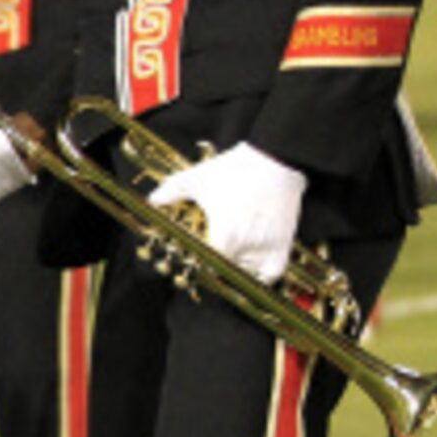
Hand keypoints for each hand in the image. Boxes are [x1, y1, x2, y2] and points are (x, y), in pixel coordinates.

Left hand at [150, 142, 305, 283]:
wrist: (275, 160)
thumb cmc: (237, 169)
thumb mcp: (197, 178)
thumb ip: (173, 190)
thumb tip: (153, 199)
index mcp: (224, 236)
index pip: (206, 267)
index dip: (197, 265)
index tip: (192, 260)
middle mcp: (246, 247)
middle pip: (224, 272)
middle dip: (213, 267)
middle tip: (206, 258)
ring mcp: (267, 247)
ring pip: (245, 275)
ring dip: (234, 271)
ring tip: (226, 259)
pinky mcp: (283, 245)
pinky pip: (272, 273)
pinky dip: (261, 276)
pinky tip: (250, 267)